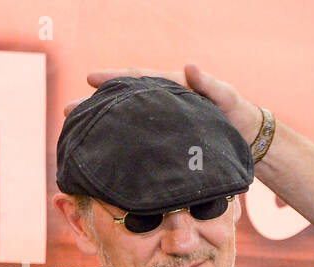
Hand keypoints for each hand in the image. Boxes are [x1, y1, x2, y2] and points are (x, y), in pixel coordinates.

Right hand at [64, 64, 262, 144]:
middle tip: (69, 110)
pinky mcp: (164, 143)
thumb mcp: (225, 95)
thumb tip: (190, 66)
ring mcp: (160, 124)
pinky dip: (121, 143)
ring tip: (77, 133)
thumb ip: (209, 83)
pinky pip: (138, 140)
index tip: (90, 78)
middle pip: (123, 101)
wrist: (245, 136)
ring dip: (103, 126)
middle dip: (95, 105)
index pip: (136, 79)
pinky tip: (103, 153)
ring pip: (126, 122)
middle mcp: (159, 104)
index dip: (113, 78)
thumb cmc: (235, 111)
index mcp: (169, 87)